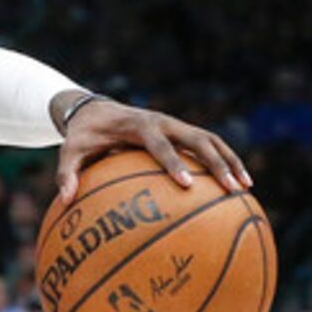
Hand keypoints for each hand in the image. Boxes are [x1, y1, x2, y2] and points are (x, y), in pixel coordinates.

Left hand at [55, 98, 250, 203]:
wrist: (95, 110)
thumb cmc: (83, 135)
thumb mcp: (70, 151)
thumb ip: (67, 173)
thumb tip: (65, 201)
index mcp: (139, 125)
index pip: (160, 144)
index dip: (174, 162)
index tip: (185, 184)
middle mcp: (163, 122)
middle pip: (197, 139)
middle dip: (216, 163)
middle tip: (231, 188)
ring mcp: (176, 125)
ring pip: (211, 140)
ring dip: (230, 161)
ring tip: (246, 188)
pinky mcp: (182, 132)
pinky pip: (210, 146)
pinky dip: (226, 161)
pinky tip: (239, 185)